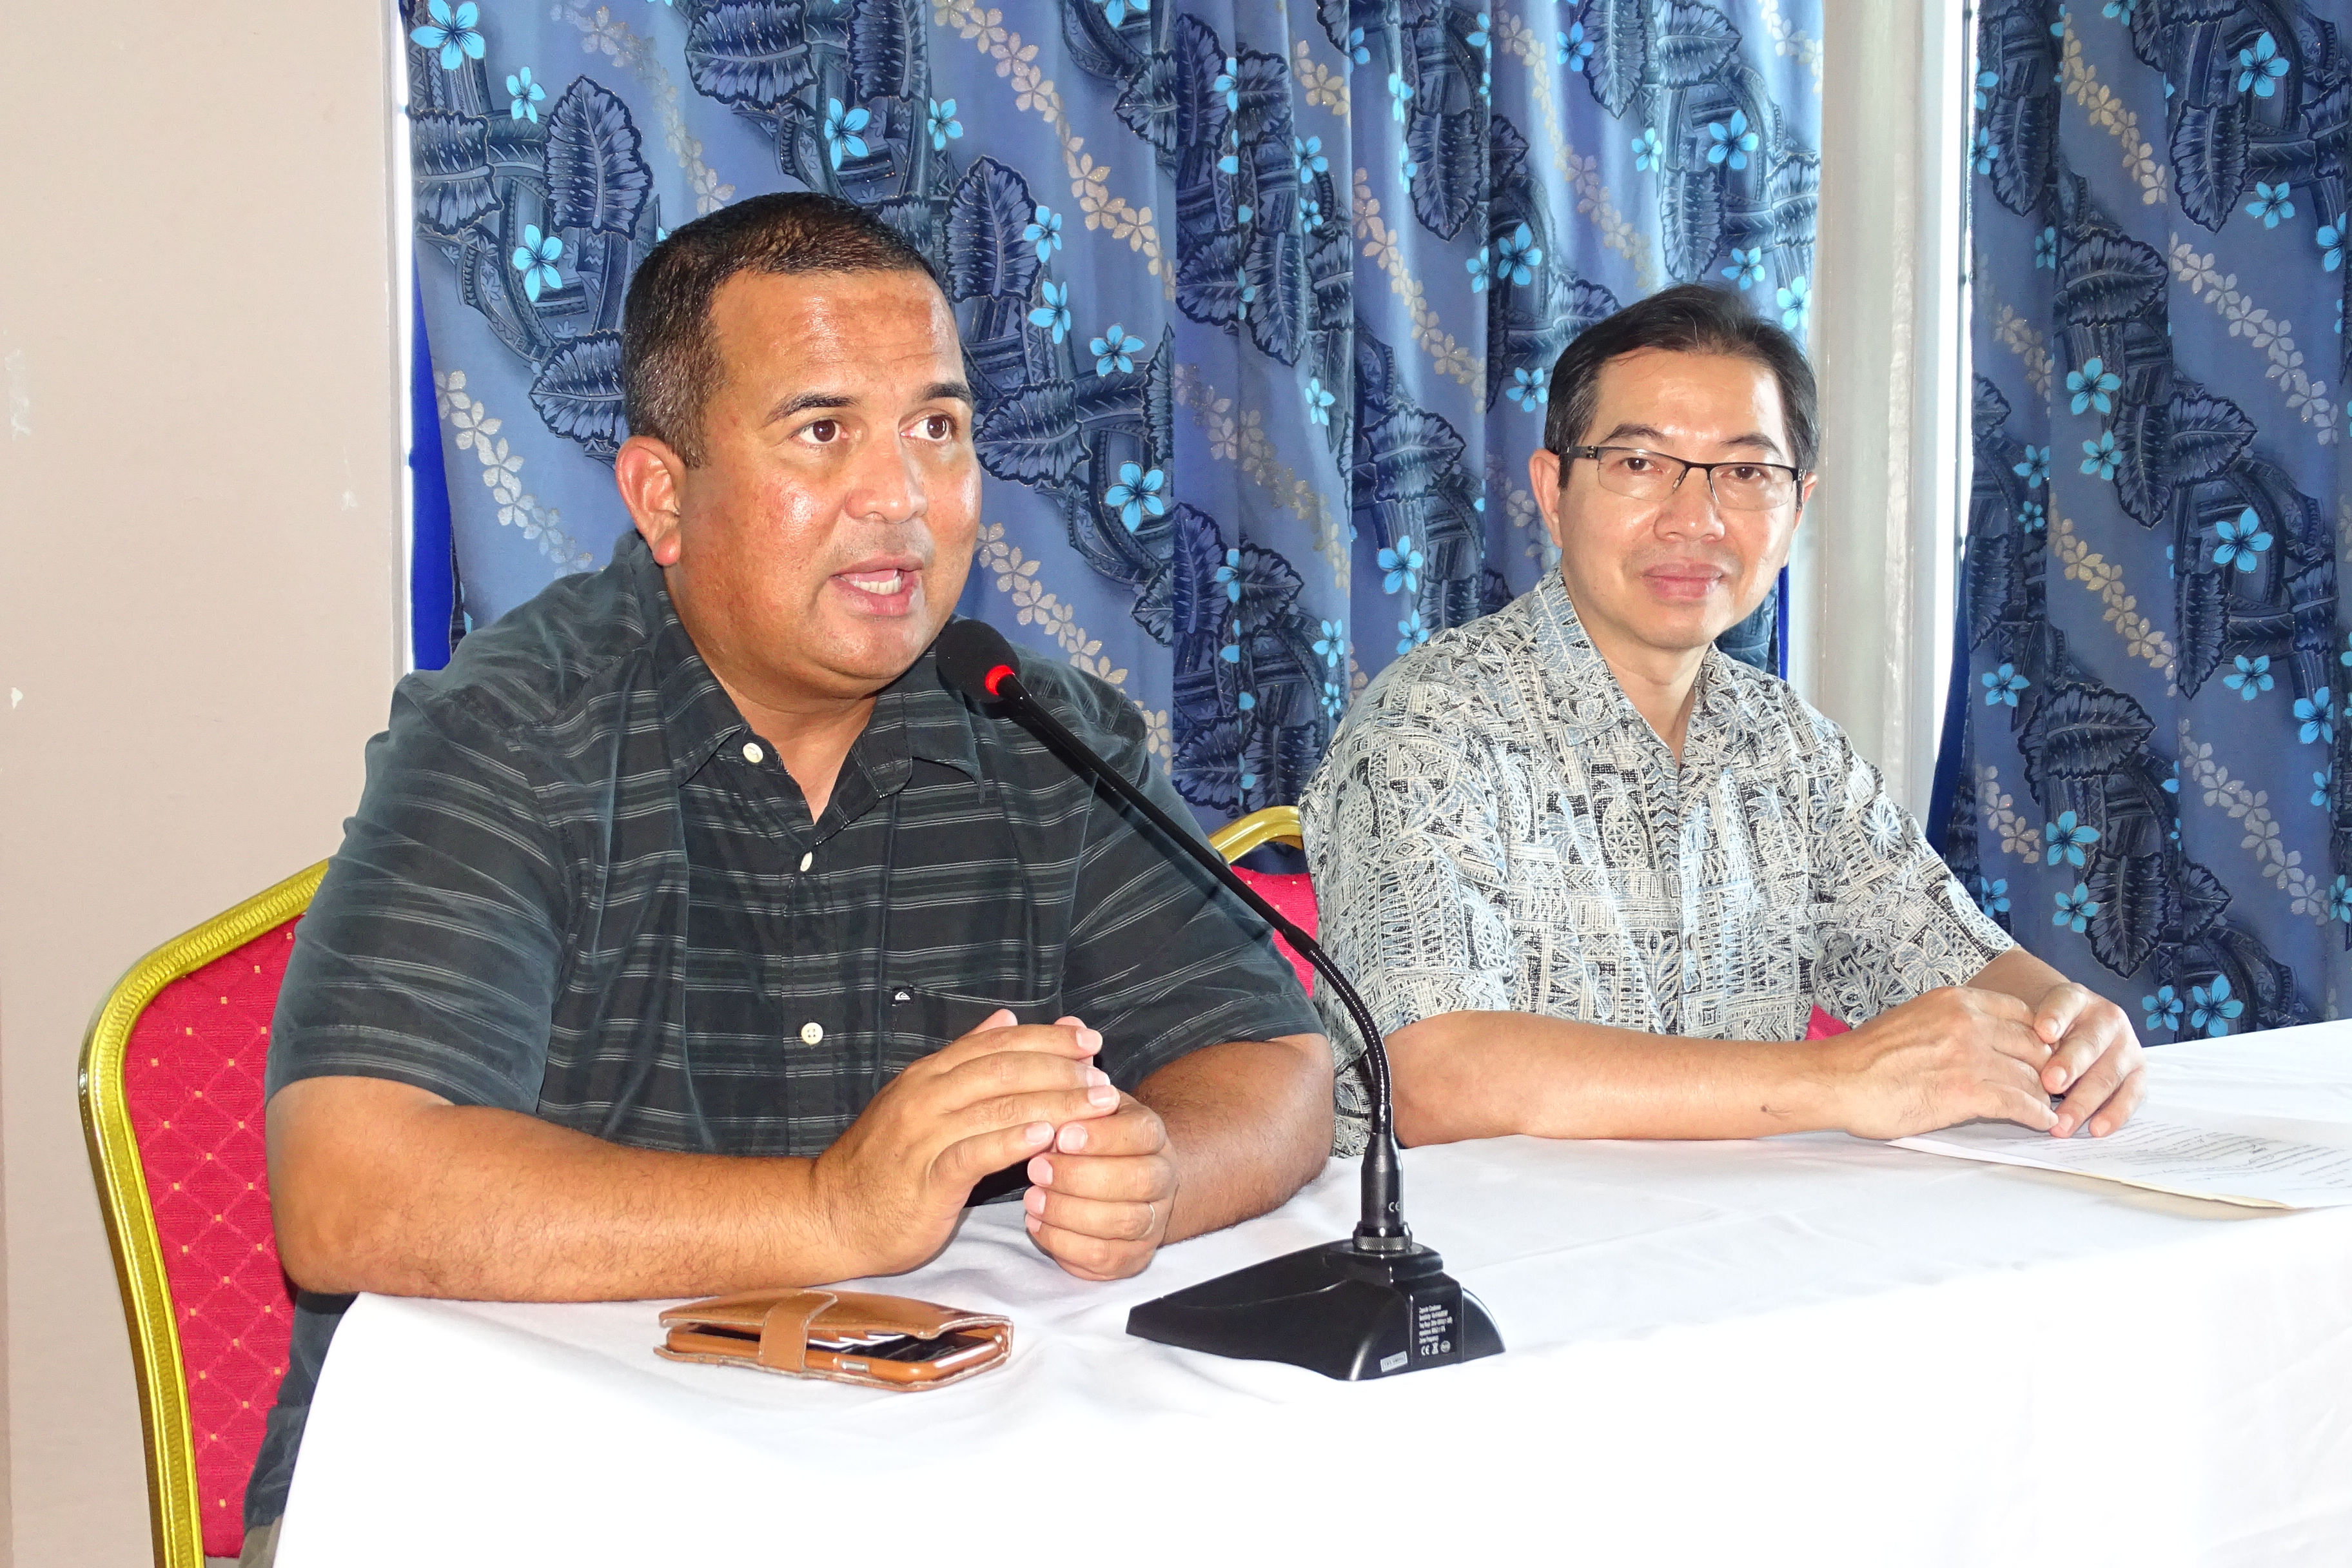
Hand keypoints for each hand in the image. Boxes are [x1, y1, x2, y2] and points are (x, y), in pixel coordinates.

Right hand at [811, 1010, 1121, 1276]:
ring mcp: (923, 1136)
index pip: (996, 1044)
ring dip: (1054, 1102)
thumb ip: (966, 1059)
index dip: (1047, 1039)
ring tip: (1096, 1104)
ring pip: (998, 1107)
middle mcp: (925, 1097)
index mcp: (929, 1075)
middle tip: (1102, 1077)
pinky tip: (1046, 1135)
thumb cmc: (884, 1163)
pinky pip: (975, 1153)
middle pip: (1004, 1069)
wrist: (831, 1215)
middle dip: (1060, 1069)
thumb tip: (1006, 1017)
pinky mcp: (927, 1178)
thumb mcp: (921, 1099)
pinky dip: (1012, 1141)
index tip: (1089, 1040)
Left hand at [1022, 1089, 1176, 1281]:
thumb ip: (1072, 1113)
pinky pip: (1103, 1256)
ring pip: (1121, 1222)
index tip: (1061, 1136)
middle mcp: (1162, 1179)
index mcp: (1153, 1137)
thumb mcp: (1085, 1117)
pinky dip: (1064, 1242)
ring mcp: (1153, 1221)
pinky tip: (1038, 1224)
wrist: (1115, 1182)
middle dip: (1080, 1177)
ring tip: (1033, 1199)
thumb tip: (1047, 1116)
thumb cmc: (1092, 1145)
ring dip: (1069, 1212)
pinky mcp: (1133, 1256)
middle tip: (1037, 1169)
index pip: (1141, 1133)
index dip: (1102, 1136)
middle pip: (1137, 1180)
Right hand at [1827, 985, 2059, 1139]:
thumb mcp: (1914, 1020)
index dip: (2037, 1036)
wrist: (1836, 1079)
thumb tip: (1973, 1043)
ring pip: (2030, 1076)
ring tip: (2049, 1109)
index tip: (2039, 1054)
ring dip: (2044, 1096)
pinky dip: (2037, 1115)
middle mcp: (1968, 1022)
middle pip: (2033, 1044)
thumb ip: (1950, 1025)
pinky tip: (2042, 1122)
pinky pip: (2020, 1103)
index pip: (2021, 1011)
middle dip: (2047, 1068)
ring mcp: (1970, 1055)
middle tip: (2052, 1086)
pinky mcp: (1967, 1091)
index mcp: (1955, 1001)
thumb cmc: (1865, 1057)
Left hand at [2028, 983, 2146, 1136]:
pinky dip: (2115, 1113)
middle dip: (2070, 1066)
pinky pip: (2131, 1094)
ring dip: (2085, 1101)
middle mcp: (2106, 1018)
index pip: (2065, 1003)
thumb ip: (2024, 1033)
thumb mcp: (2032, 1018)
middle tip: (2050, 1084)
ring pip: (2108, 1074)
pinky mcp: (2138, 1071)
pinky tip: (2096, 1129)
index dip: (2055, 1017)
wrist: (2072, 1027)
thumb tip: (2005, 1063)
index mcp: (2075, 998)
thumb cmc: (2045, 1027)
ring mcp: (2126, 1044)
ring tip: (2063, 1123)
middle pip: (2088, 1043)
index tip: (2043, 1033)